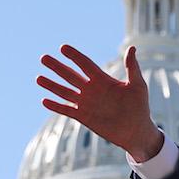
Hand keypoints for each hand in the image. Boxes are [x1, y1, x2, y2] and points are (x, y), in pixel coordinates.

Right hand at [38, 44, 163, 160]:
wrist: (137, 131)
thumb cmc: (140, 107)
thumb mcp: (137, 85)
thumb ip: (132, 67)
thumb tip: (132, 47)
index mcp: (103, 80)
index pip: (85, 64)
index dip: (74, 56)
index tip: (63, 47)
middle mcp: (91, 90)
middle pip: (70, 75)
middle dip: (57, 67)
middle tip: (43, 58)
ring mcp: (86, 103)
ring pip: (65, 92)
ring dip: (52, 85)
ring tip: (38, 78)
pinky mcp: (84, 117)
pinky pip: (67, 110)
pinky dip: (56, 106)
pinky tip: (44, 100)